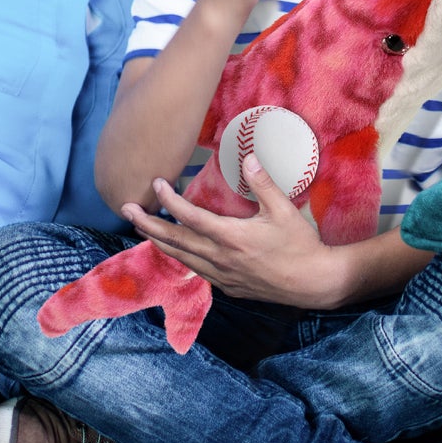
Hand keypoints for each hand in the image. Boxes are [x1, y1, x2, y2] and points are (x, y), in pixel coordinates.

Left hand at [120, 154, 342, 309]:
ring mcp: (222, 276)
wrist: (315, 283)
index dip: (169, 200)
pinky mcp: (228, 286)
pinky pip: (196, 270)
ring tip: (141, 227)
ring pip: (181, 258)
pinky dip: (179, 257)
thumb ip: (263, 183)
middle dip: (147, 224)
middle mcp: (221, 259)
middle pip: (174, 240)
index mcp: (232, 238)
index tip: (156, 184)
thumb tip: (247, 156)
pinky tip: (174, 249)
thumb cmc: (301, 245)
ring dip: (158, 241)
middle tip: (126, 209)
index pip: (190, 218)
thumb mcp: (284, 211)